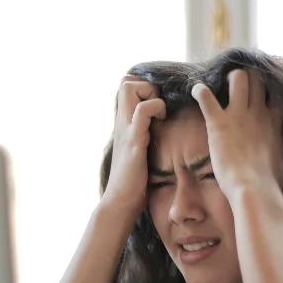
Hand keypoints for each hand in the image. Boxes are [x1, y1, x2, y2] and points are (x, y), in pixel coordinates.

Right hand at [100, 76, 165, 219]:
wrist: (121, 202)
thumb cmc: (133, 181)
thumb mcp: (138, 152)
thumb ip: (143, 137)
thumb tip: (160, 131)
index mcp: (124, 124)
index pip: (126, 86)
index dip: (144, 86)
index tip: (158, 104)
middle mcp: (122, 122)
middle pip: (125, 81)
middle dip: (146, 85)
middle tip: (159, 106)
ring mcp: (126, 129)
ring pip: (129, 88)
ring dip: (150, 94)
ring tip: (160, 114)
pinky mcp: (134, 140)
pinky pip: (142, 111)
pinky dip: (155, 108)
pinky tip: (162, 122)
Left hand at [192, 69, 282, 199]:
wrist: (253, 187)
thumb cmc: (269, 180)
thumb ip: (282, 146)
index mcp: (274, 121)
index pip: (275, 93)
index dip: (267, 89)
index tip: (260, 93)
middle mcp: (258, 112)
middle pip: (257, 78)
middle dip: (248, 77)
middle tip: (238, 84)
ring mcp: (238, 115)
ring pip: (238, 78)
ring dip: (229, 78)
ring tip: (221, 84)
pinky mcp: (218, 122)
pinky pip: (206, 96)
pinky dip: (199, 91)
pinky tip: (196, 91)